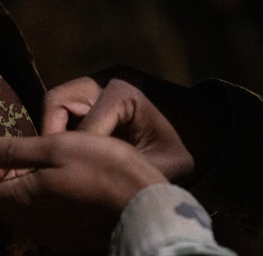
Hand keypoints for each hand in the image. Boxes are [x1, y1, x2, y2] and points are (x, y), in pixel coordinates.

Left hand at [0, 132, 167, 251]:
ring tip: (48, 166)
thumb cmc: (100, 167)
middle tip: (26, 154)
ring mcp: (49, 236)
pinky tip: (66, 186)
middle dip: (3, 179)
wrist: (144, 206)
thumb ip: (13, 150)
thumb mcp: (56, 147)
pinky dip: (45, 203)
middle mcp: (28, 224)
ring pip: (21, 212)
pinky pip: (43, 221)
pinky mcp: (68, 240)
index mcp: (19, 200)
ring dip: (25, 190)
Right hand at [42, 66, 227, 184]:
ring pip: (60, 101)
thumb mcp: (154, 167)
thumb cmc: (188, 148)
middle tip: (52, 167)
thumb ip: (117, 173)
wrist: (211, 127)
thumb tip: (79, 184)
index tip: (63, 184)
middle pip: (57, 101)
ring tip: (63, 162)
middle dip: (51, 134)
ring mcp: (104, 80)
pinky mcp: (103, 88)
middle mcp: (108, 78)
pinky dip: (67, 126)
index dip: (70, 158)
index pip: (81, 128)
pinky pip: (72, 105)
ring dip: (56, 129)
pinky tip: (75, 154)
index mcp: (123, 92)